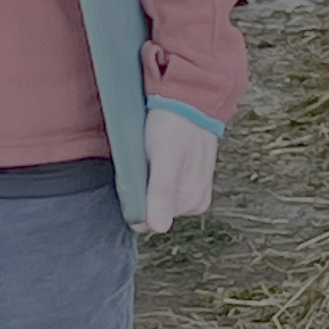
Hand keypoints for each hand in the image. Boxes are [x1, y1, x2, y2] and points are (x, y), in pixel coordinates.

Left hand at [141, 108, 218, 234]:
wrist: (192, 100)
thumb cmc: (175, 124)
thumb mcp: (164, 157)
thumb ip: (161, 193)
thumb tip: (159, 228)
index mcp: (191, 201)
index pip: (146, 221)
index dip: (134, 199)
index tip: (136, 173)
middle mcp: (195, 202)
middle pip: (152, 211)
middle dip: (142, 191)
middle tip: (146, 161)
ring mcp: (194, 193)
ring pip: (156, 201)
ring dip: (148, 183)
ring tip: (154, 156)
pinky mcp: (190, 183)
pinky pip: (163, 190)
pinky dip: (155, 177)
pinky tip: (159, 158)